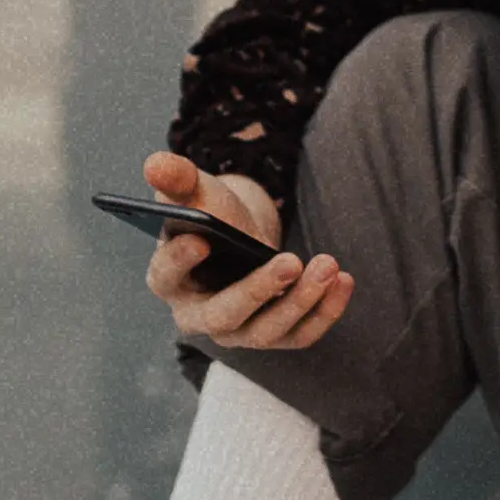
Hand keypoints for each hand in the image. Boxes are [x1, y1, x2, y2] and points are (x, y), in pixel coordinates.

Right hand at [140, 148, 354, 349]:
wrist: (243, 234)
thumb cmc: (210, 215)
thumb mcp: (194, 191)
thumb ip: (176, 177)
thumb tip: (155, 163)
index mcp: (168, 280)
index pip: (165, 276)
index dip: (180, 260)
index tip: (201, 238)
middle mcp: (198, 316)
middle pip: (223, 316)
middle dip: (258, 291)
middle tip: (289, 262)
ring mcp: (238, 332)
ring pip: (268, 331)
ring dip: (301, 301)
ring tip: (328, 265)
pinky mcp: (275, 335)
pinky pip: (302, 334)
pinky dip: (326, 310)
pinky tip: (344, 280)